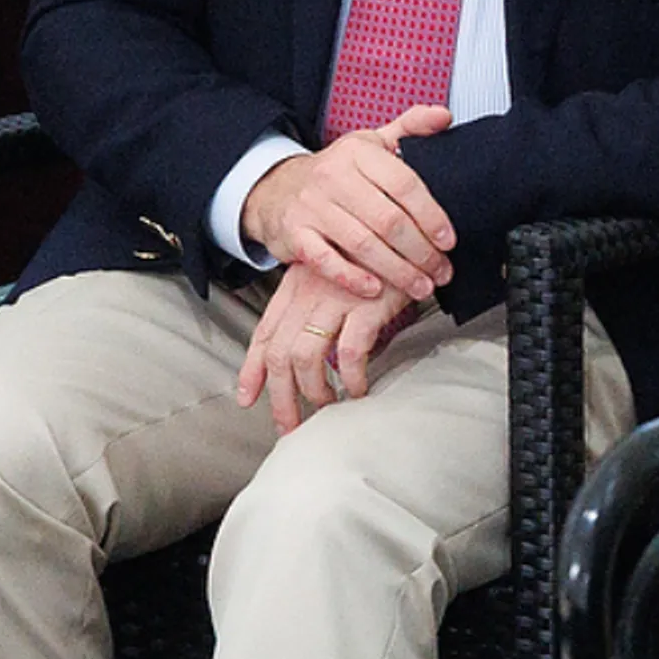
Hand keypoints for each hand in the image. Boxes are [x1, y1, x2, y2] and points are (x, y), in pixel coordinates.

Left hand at [234, 264, 420, 430]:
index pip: (264, 333)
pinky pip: (349, 353)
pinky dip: (350, 378)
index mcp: (296, 286)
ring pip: (306, 357)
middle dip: (280, 397)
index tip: (247, 398)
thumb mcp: (336, 277)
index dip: (252, 370)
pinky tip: (357, 389)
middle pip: (280, 354)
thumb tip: (313, 354)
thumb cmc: (377, 259)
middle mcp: (309, 294)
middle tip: (290, 426)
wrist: (411, 232)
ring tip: (327, 407)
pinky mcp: (367, 306)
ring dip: (314, 391)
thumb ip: (318, 309)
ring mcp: (336, 299)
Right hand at [241, 105, 457, 302]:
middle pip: (388, 220)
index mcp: (359, 153)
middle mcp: (334, 177)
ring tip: (421, 286)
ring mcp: (312, 206)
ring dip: (397, 271)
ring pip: (363, 244)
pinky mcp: (294, 234)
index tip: (449, 241)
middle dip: (421, 252)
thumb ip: (409, 128)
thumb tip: (445, 115)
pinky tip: (376, 290)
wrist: (276, 188)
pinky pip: (326, 260)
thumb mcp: (370, 143)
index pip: (405, 184)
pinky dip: (352, 277)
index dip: (432, 216)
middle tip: (441, 272)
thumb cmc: (336, 171)